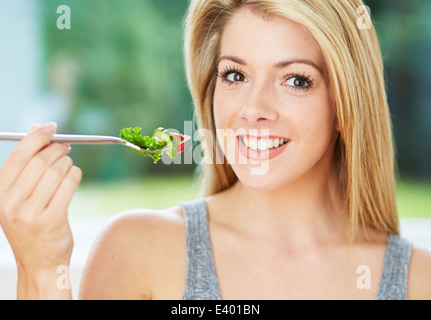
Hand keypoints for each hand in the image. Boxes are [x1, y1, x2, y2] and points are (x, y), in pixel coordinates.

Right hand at [0, 122, 81, 297]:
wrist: (39, 262)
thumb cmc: (31, 224)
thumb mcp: (18, 198)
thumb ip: (25, 167)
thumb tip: (38, 129)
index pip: (19, 156)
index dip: (37, 137)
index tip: (51, 126)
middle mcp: (10, 203)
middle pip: (40, 161)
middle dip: (57, 149)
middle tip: (65, 146)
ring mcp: (30, 213)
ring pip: (57, 171)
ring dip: (67, 163)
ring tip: (68, 165)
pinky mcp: (51, 219)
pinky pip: (69, 184)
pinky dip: (75, 175)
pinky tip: (74, 175)